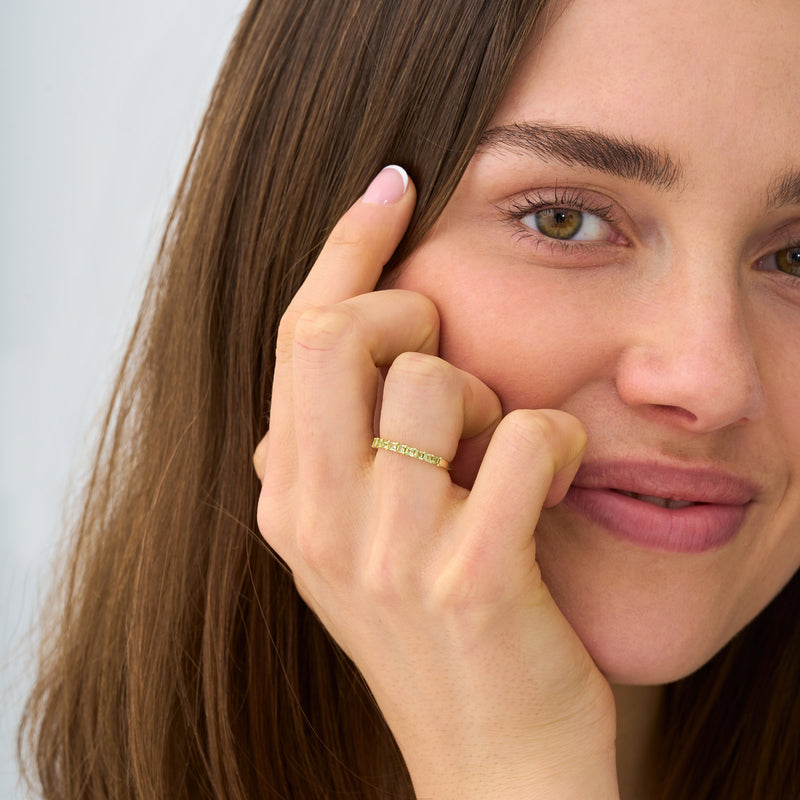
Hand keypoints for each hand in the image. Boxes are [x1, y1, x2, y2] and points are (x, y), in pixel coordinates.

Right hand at [254, 165, 618, 798]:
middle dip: (409, 310)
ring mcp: (388, 553)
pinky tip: (554, 479)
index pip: (296, 338)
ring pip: (435, 380)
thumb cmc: (435, 637)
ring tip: (500, 443)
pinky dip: (553, 440)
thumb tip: (307, 374)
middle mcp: (318, 519)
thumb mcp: (352, 547)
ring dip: (488, 391)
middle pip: (340, 336)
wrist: (490, 759)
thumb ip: (320, 461)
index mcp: (287, 499)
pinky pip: (521, 440)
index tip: (393, 186)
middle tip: (448, 343)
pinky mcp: (470, 578)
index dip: (346, 247)